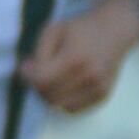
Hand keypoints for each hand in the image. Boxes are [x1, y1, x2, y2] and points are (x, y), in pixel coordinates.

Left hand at [17, 1, 138, 113]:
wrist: (113, 31)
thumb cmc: (79, 29)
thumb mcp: (53, 31)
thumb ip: (39, 54)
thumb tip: (26, 74)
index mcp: (75, 57)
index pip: (42, 80)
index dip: (27, 76)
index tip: (25, 66)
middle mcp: (90, 76)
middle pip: (50, 95)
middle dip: (36, 86)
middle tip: (36, 72)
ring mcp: (99, 88)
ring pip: (60, 105)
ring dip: (48, 95)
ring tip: (49, 78)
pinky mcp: (103, 96)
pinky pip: (73, 108)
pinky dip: (63, 101)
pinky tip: (63, 85)